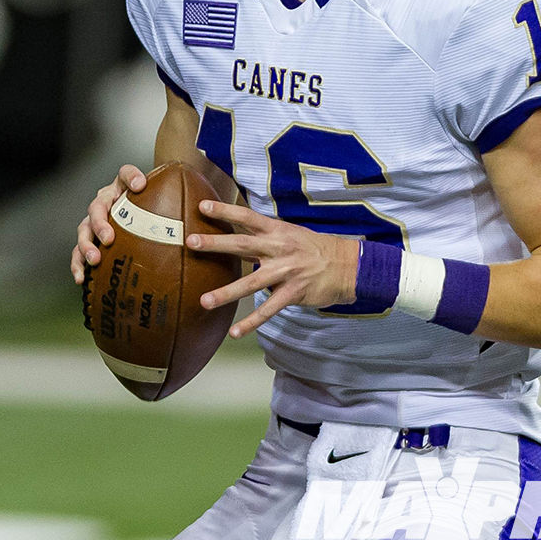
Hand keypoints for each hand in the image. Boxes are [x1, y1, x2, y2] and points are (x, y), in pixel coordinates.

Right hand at [71, 164, 146, 284]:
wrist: (138, 214)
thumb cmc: (144, 204)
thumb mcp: (151, 191)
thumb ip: (145, 184)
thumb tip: (140, 184)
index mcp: (119, 188)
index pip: (125, 175)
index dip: (131, 178)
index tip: (139, 187)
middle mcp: (102, 204)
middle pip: (96, 210)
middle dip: (99, 225)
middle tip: (108, 238)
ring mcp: (93, 224)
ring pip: (84, 232)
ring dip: (86, 246)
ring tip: (93, 260)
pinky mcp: (90, 242)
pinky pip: (79, 253)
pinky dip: (78, 265)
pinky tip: (81, 278)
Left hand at [188, 201, 361, 337]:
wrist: (349, 266)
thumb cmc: (315, 249)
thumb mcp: (290, 234)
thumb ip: (264, 236)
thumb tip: (238, 238)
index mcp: (277, 231)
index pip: (247, 217)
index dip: (225, 211)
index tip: (202, 206)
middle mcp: (279, 249)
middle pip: (242, 244)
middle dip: (216, 243)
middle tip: (191, 241)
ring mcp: (286, 272)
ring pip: (250, 283)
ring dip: (226, 293)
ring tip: (204, 301)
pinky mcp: (293, 293)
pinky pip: (269, 310)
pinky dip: (252, 323)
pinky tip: (236, 332)